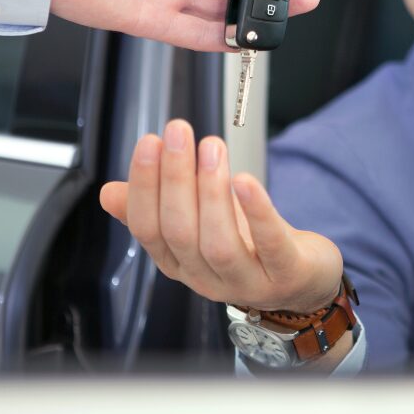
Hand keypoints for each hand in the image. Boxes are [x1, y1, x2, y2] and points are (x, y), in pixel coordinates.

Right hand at [99, 119, 342, 313]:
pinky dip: (257, 212)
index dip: (145, 186)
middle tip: (179, 132)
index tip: (150, 142)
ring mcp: (246, 281)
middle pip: (180, 232)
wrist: (304, 280)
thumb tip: (109, 193)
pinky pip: (269, 245)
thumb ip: (157, 209)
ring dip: (211, 191)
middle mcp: (206, 278)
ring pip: (218, 243)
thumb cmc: (249, 246)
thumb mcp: (199, 226)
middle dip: (175, 178)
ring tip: (211, 147)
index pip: (148, 228)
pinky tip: (246, 181)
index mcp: (179, 263)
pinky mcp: (285, 274)